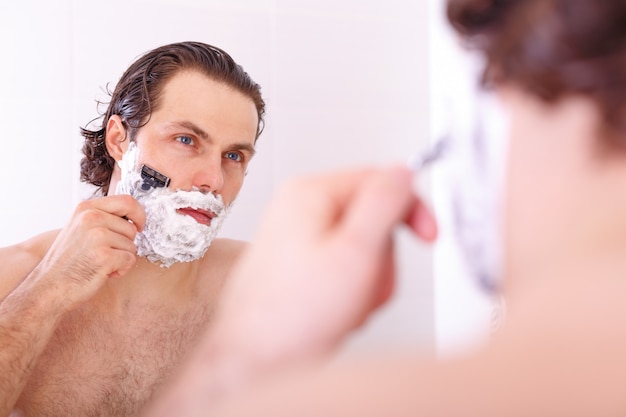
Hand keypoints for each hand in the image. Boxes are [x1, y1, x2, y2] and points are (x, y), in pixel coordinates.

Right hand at [32, 194, 144, 310]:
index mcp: (86, 208)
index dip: (139, 214)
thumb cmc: (68, 261)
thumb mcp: (80, 228)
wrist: (49, 287)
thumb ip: (103, 217)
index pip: (127, 201)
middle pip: (131, 228)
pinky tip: (103, 273)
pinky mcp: (104, 256)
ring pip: (132, 246)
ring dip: (121, 258)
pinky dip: (121, 270)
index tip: (139, 226)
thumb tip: (132, 214)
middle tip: (105, 254)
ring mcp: (97, 236)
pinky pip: (130, 260)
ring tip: (99, 263)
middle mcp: (91, 218)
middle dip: (125, 244)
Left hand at [209, 165, 436, 366]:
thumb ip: (384, 203)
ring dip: (367, 278)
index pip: (379, 180)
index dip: (411, 209)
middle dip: (381, 257)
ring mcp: (295, 236)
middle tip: (367, 286)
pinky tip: (337, 310)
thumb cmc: (294, 315)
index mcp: (310, 193)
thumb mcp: (356, 251)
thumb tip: (402, 171)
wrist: (254, 360)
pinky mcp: (297, 262)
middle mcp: (299, 208)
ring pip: (359, 245)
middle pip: (371, 216)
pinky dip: (349, 288)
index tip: (428, 236)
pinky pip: (341, 264)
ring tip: (348, 304)